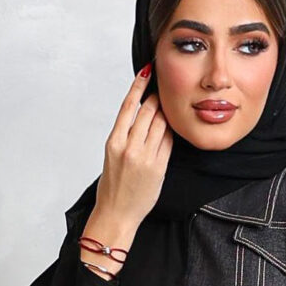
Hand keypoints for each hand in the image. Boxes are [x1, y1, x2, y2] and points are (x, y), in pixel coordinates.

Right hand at [85, 65, 172, 261]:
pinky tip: (173, 125)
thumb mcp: (112, 156)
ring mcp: (145, 157)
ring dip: (167, 112)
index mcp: (114, 141)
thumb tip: (141, 116)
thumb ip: (125, 136)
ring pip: (161, 124)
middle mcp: (129, 147)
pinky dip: (171, 131)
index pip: (128, 106)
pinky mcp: (159, 167)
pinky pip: (168, 142)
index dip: (138, 86)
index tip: (146, 72)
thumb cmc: (112, 187)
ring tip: (171, 104)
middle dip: (157, 97)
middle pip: (148, 111)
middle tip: (163, 86)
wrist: (116, 214)